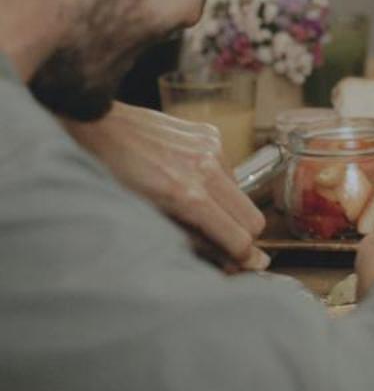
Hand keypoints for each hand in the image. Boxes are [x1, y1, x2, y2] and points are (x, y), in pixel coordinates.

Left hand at [66, 102, 268, 270]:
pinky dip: (216, 179)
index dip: (242, 258)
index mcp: (189, 196)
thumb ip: (195, 241)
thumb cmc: (114, 177)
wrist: (102, 126)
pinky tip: (190, 175)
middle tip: (221, 239)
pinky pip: (229, 168)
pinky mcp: (211, 134)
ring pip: (242, 194)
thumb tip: (233, 262)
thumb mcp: (149, 218)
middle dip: (242, 234)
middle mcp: (207, 170)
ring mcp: (213, 148)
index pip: (240, 239)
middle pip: (254, 219)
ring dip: (227, 206)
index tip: (239, 264)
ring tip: (194, 201)